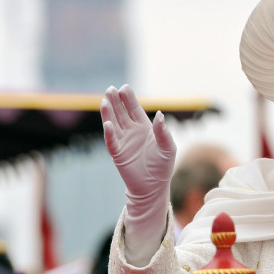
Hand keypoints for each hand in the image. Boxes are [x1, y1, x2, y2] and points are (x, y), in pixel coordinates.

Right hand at [100, 84, 175, 198]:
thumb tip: (159, 115)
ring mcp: (123, 142)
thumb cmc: (163, 166)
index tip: (124, 87)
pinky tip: (108, 123)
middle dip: (116, 101)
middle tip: (110, 89)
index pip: (134, 109)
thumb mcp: (168, 148)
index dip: (129, 99)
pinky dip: (109, 133)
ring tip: (104, 101)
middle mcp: (131, 132)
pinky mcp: (117, 154)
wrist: (153, 186)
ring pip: (114, 124)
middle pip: (121, 113)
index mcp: (144, 127)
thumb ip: (163, 132)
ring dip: (109, 113)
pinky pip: (111, 141)